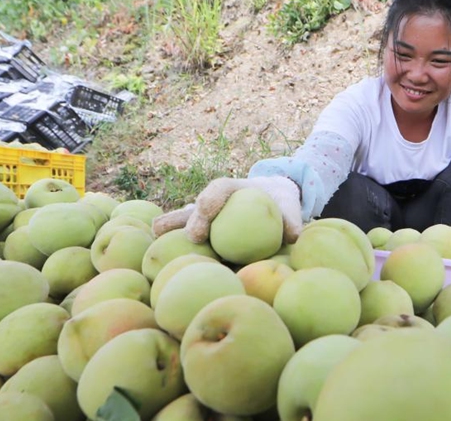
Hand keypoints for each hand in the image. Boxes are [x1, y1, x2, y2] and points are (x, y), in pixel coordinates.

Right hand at [152, 176, 302, 243]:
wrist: (271, 201)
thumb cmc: (279, 202)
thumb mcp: (288, 206)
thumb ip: (291, 219)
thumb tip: (294, 237)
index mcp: (231, 188)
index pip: (218, 190)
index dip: (210, 201)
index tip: (206, 213)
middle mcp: (212, 201)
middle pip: (197, 208)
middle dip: (192, 220)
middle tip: (193, 237)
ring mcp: (203, 216)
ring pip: (182, 219)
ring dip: (169, 227)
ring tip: (156, 241)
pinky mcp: (202, 231)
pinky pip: (185, 237)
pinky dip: (174, 244)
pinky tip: (164, 261)